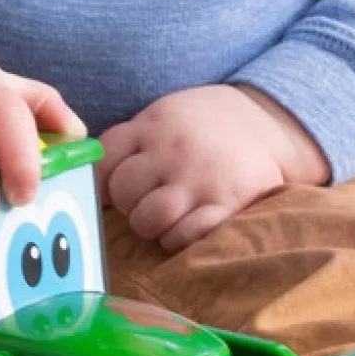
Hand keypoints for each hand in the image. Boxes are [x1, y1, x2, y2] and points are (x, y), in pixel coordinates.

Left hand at [98, 84, 329, 253]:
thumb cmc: (200, 127)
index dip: (102, 182)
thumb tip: (89, 183)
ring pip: (149, 219)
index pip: (105, 159)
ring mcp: (200, 179)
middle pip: (123, 193)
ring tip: (162, 217)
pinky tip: (185, 226)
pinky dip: (178, 238)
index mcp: (151, 126)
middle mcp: (173, 151)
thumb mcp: (161, 117)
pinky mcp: (226, 204)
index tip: (111, 189)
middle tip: (143, 202)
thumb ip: (130, 142)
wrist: (265, 123)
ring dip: (150, 226)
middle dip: (127, 205)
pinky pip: (185, 236)